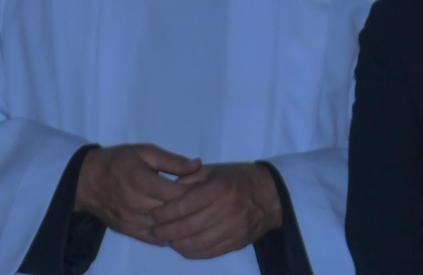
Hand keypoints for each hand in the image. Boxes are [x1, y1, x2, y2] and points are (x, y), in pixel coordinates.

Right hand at [76, 143, 202, 244]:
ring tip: (192, 216)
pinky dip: (169, 235)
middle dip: (192, 209)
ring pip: (167, 229)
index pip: (180, 195)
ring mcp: (133, 220)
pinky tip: (175, 228)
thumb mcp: (143, 152)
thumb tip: (198, 165)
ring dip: (181, 224)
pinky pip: (156, 239)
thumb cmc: (117, 162)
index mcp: (143, 181)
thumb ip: (171, 160)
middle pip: (175, 213)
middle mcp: (138, 203)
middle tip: (202, 204)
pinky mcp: (129, 231)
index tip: (206, 190)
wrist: (86, 179)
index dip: (197, 194)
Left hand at [148, 161, 281, 258]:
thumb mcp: (212, 170)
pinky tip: (180, 246)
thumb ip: (187, 179)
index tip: (150, 215)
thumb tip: (164, 190)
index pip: (184, 205)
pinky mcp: (238, 242)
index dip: (164, 212)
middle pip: (189, 226)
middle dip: (166, 230)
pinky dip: (192, 252)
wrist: (271, 195)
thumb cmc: (236, 178)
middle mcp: (227, 210)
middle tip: (151, 230)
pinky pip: (211, 251)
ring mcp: (234, 229)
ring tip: (163, 239)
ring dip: (176, 243)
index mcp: (218, 188)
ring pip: (198, 242)